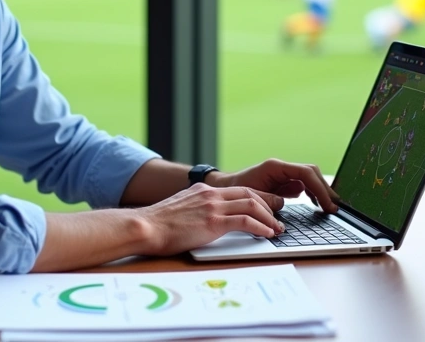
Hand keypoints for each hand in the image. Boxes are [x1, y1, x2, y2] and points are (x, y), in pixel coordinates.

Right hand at [136, 184, 284, 255]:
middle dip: (268, 205)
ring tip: (277, 229)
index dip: (257, 198)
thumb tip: (202, 219)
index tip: (268, 206)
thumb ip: (194, 209)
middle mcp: (210, 195)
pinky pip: (245, 221)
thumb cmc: (157, 225)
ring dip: (268, 218)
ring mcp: (212, 207)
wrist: (145, 227)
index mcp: (203, 191)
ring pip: (251, 205)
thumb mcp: (179, 209)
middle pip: (249, 194)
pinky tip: (266, 234)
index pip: (238, 190)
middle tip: (279, 216)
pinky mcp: (213, 222)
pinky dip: (260, 227)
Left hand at [213, 159, 339, 213]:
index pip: (306, 173)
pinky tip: (317, 204)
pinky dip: (313, 193)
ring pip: (310, 178)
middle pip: (312, 173)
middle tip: (334, 207)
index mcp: (275, 167)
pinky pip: (303, 184)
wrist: (224, 188)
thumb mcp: (252, 196)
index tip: (328, 204)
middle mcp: (281, 167)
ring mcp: (283, 173)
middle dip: (325, 189)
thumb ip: (271, 198)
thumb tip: (290, 199)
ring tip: (329, 207)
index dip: (320, 189)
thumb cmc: (234, 192)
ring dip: (321, 191)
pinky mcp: (283, 181)